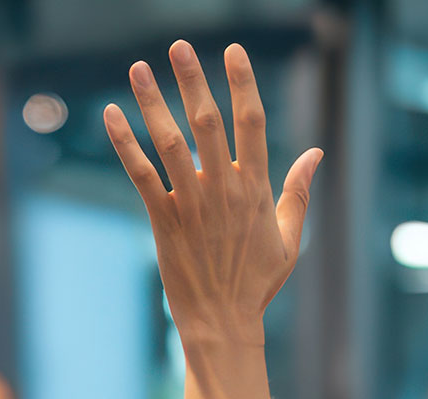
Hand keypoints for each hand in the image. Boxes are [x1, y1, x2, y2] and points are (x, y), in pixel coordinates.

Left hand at [105, 41, 320, 398]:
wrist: (221, 323)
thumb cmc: (256, 283)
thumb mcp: (289, 238)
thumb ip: (298, 191)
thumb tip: (316, 152)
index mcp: (255, 188)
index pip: (251, 123)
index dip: (242, 84)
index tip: (233, 52)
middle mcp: (222, 189)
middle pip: (208, 122)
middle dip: (194, 80)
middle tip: (179, 47)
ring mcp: (191, 204)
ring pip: (169, 142)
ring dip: (153, 102)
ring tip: (139, 67)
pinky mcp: (162, 220)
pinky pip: (141, 174)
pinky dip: (125, 143)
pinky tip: (111, 114)